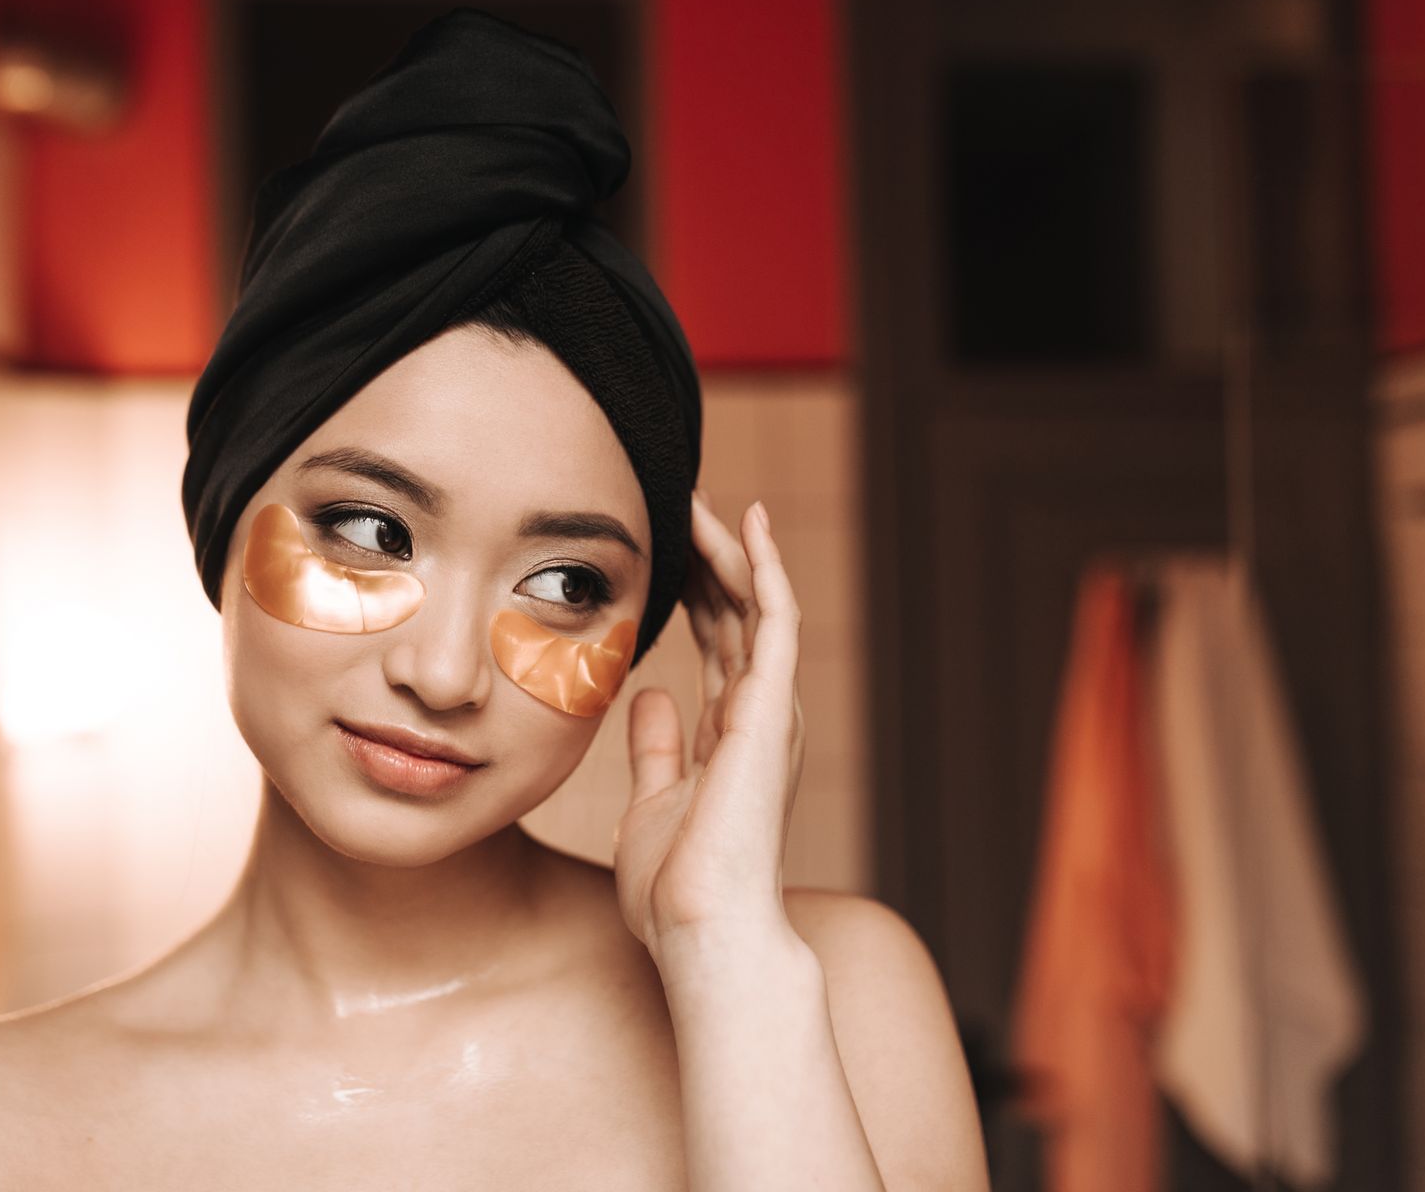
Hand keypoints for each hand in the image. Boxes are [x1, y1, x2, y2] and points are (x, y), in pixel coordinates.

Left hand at [613, 490, 806, 958]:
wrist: (702, 931)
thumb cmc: (676, 890)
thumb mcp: (650, 805)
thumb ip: (657, 749)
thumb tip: (650, 696)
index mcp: (734, 733)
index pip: (718, 639)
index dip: (695, 588)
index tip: (667, 542)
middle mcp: (760, 713)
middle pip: (736, 611)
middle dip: (708, 554)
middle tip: (677, 497)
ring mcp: (772, 709)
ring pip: (753, 603)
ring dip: (726, 546)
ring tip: (696, 493)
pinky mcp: (774, 708)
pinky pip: (774, 619)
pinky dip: (764, 567)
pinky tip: (746, 520)